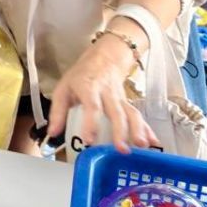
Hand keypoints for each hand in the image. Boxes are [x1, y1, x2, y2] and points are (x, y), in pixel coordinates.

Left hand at [47, 37, 159, 153]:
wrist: (104, 57)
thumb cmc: (81, 76)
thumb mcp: (63, 89)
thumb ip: (57, 112)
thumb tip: (52, 133)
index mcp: (89, 88)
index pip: (92, 106)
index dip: (91, 123)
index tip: (90, 140)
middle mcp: (107, 93)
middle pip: (116, 112)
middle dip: (120, 131)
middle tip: (122, 149)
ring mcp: (120, 98)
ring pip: (131, 113)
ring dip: (138, 130)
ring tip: (141, 146)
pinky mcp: (128, 103)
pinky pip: (138, 116)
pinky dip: (147, 129)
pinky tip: (153, 142)